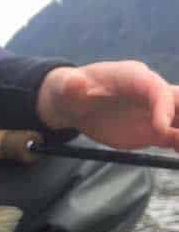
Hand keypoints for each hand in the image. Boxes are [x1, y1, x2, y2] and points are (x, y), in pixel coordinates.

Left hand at [37, 61, 178, 150]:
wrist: (73, 105)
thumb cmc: (69, 91)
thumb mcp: (64, 86)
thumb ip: (70, 86)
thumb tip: (74, 84)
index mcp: (133, 77)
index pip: (155, 89)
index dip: (163, 106)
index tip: (160, 129)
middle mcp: (150, 93)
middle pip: (177, 101)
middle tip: (177, 140)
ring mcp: (153, 112)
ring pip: (178, 119)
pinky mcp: (149, 131)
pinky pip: (171, 137)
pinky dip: (177, 145)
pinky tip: (177, 154)